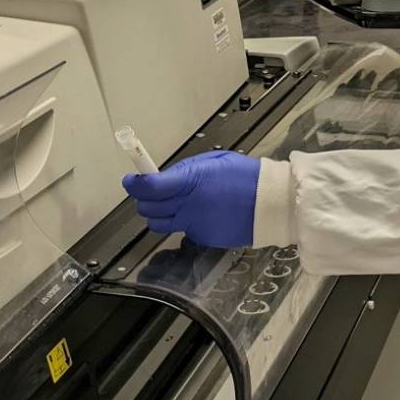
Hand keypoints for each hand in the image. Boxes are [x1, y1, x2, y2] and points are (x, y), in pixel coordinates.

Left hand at [122, 150, 260, 248]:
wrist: (269, 203)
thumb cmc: (245, 176)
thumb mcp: (214, 161)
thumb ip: (186, 170)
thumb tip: (165, 178)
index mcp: (190, 180)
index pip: (149, 187)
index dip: (134, 183)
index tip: (130, 179)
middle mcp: (187, 205)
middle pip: (147, 208)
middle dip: (144, 199)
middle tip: (151, 191)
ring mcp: (193, 225)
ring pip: (158, 224)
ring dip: (158, 214)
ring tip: (170, 205)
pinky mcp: (201, 238)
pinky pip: (181, 231)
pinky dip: (182, 223)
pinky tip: (197, 213)